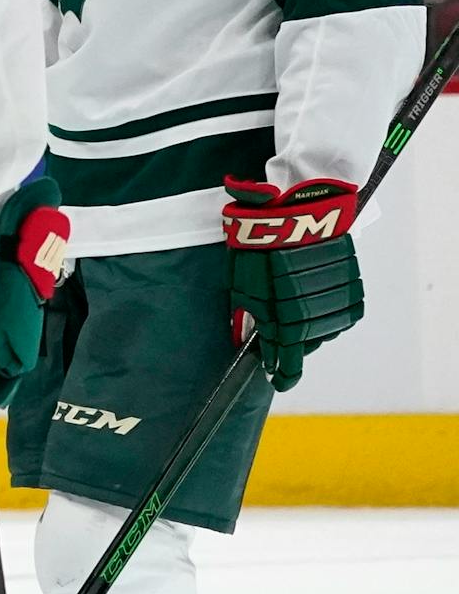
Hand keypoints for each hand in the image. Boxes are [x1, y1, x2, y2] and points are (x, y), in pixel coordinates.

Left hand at [222, 176, 362, 391]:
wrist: (293, 212)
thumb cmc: (258, 245)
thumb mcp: (241, 283)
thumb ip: (246, 315)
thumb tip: (245, 338)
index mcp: (283, 319)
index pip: (288, 360)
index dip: (284, 375)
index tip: (279, 381)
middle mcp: (313, 316)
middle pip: (306, 346)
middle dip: (293, 347)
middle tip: (281, 342)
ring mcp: (334, 303)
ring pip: (325, 331)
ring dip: (311, 331)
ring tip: (296, 317)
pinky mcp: (351, 288)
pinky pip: (342, 314)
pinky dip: (329, 314)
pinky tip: (315, 305)